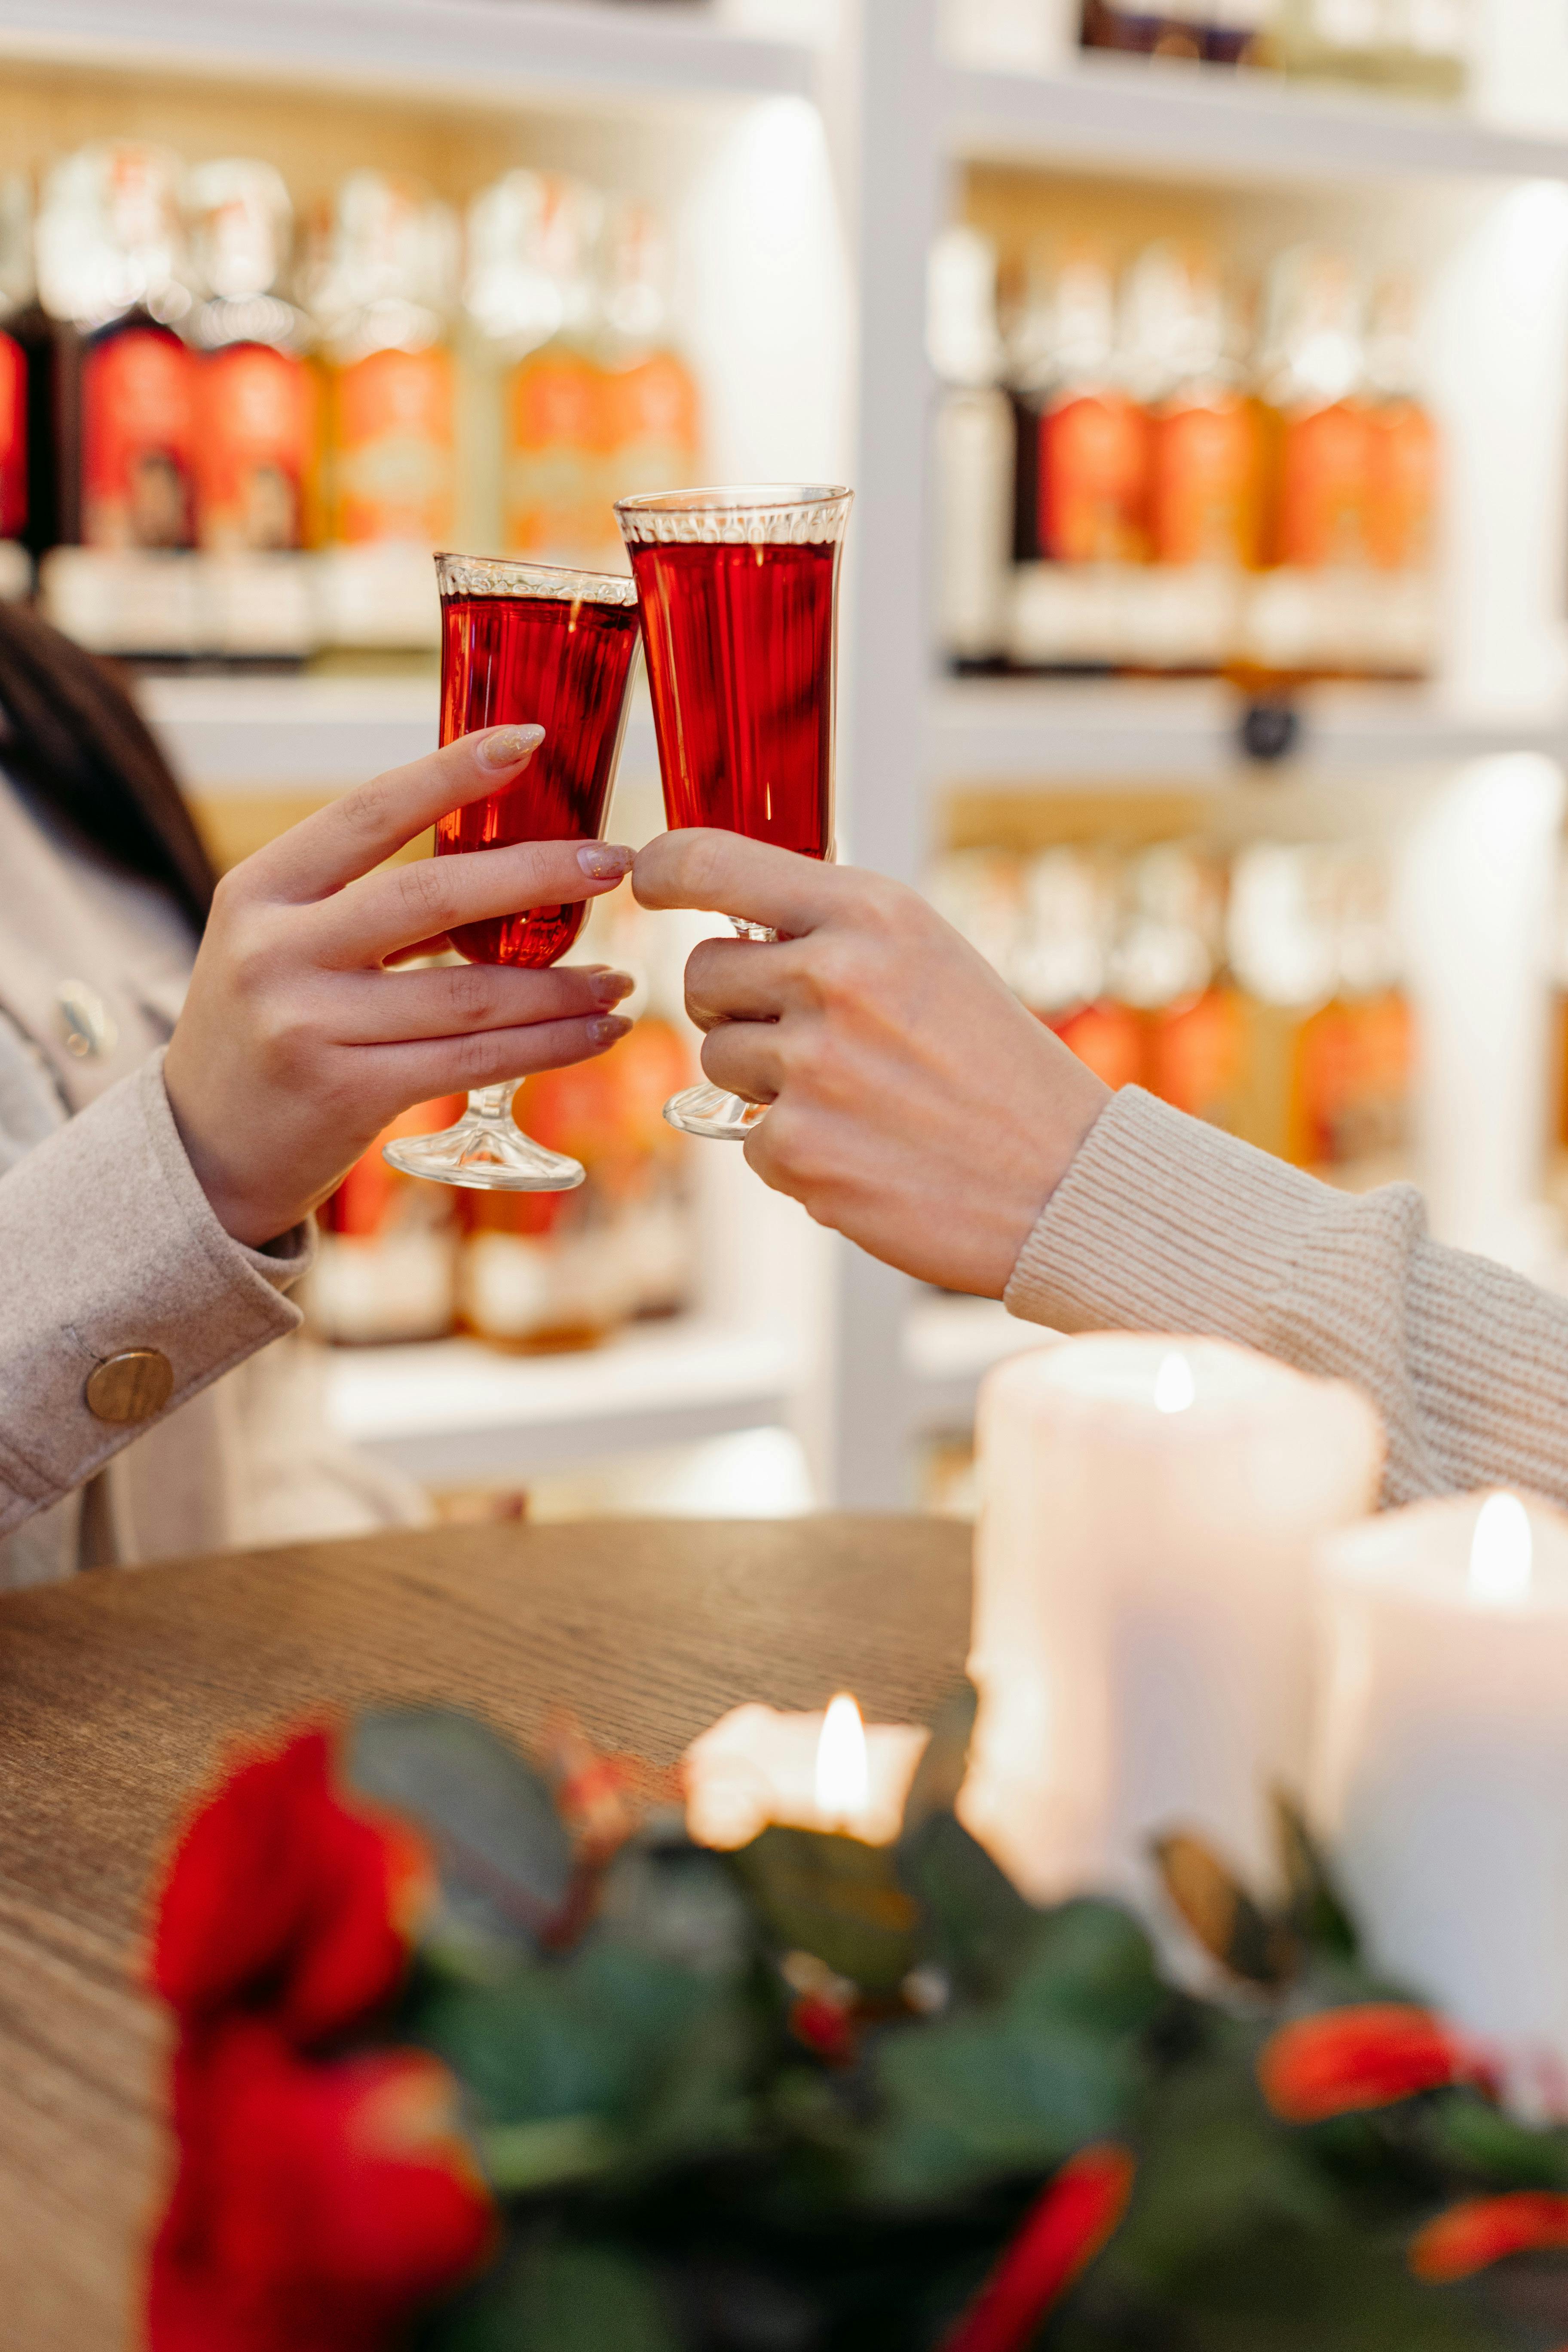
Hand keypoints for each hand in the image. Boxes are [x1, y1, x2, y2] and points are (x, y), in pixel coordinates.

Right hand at [165, 725, 635, 1247]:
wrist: (207, 1146)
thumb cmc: (266, 1026)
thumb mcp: (279, 941)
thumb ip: (362, 900)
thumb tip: (498, 858)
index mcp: (261, 889)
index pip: (370, 811)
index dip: (452, 771)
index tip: (530, 739)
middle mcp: (278, 951)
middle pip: (433, 895)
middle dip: (537, 876)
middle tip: (614, 863)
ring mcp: (311, 1025)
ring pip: (470, 994)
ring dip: (562, 985)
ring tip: (620, 979)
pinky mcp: (349, 1093)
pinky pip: (475, 1062)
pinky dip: (549, 1046)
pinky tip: (597, 1033)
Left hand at [632, 830, 1109, 1297]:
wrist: (1064, 1181)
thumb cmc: (996, 1067)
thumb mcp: (929, 960)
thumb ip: (835, 932)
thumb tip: (731, 917)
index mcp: (871, 914)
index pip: (713, 863)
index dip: (663, 867)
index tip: (648, 879)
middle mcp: (833, 978)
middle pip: (702, 974)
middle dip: (737, 1004)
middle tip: (813, 1035)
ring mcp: (810, 1068)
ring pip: (716, 1058)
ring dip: (764, 1081)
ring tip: (857, 1097)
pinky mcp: (797, 1149)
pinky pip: (747, 1137)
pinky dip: (794, 1148)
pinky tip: (865, 1151)